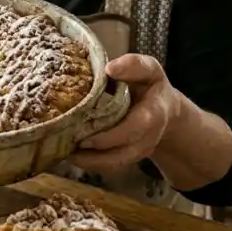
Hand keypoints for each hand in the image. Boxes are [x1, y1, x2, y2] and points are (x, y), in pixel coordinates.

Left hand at [67, 53, 180, 173]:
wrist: (165, 109)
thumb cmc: (150, 85)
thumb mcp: (148, 69)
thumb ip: (133, 65)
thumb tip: (109, 69)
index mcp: (155, 111)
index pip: (138, 125)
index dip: (113, 133)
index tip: (88, 134)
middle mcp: (150, 135)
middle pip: (126, 150)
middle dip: (99, 150)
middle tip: (71, 144)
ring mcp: (141, 149)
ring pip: (118, 162)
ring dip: (92, 161)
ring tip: (66, 153)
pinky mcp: (131, 156)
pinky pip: (112, 165)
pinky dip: (92, 163)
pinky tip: (72, 155)